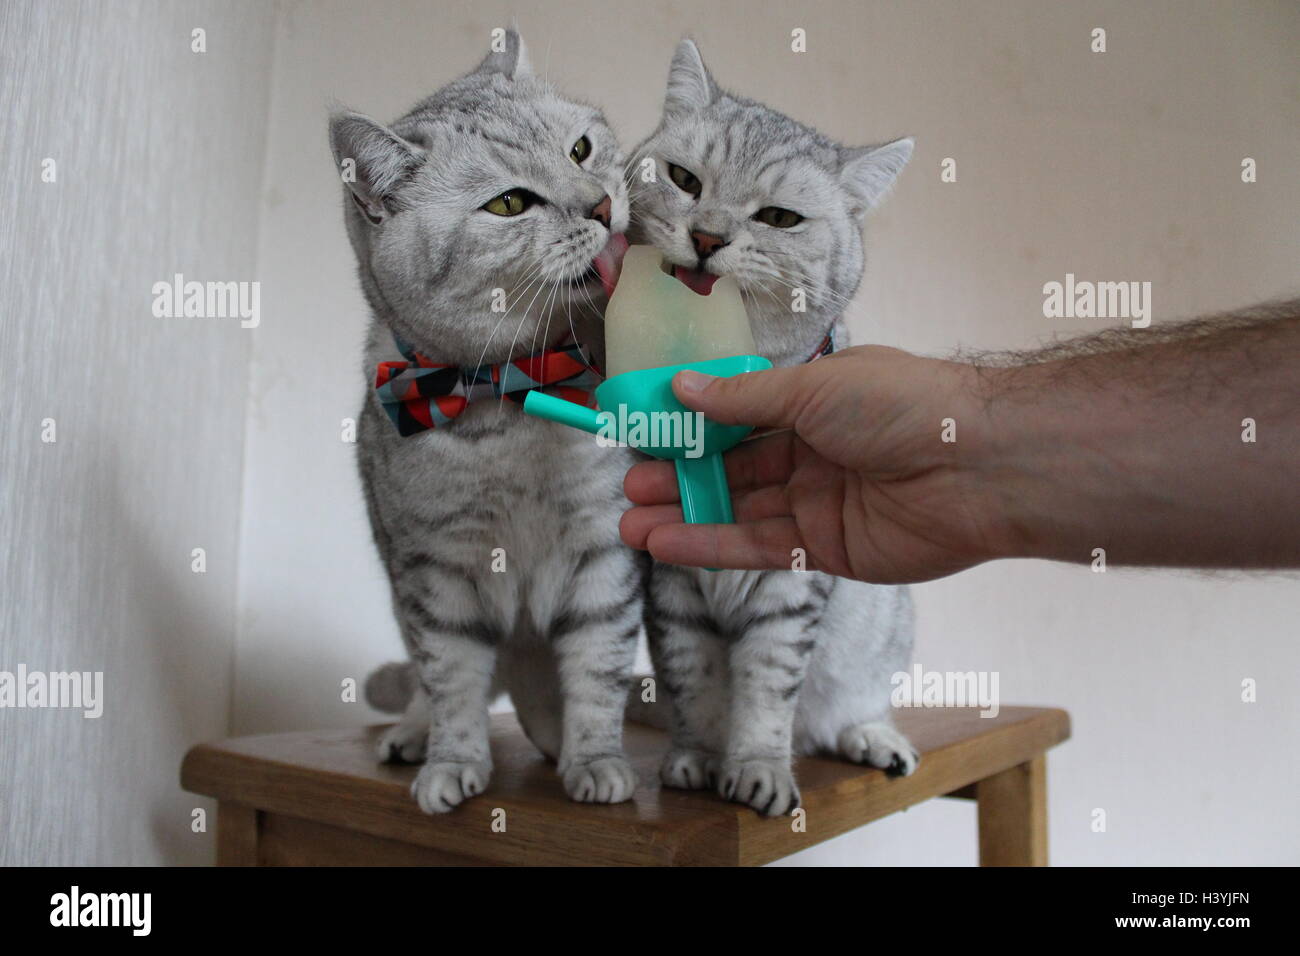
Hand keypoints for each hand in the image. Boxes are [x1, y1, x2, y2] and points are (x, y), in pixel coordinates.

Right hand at [619, 346, 1014, 582]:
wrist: (977, 465)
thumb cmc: (901, 405)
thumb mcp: (813, 386)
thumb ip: (744, 397)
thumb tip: (683, 387)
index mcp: (815, 402)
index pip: (739, 413)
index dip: (692, 422)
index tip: (643, 428)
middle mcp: (813, 452)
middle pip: (732, 467)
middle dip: (680, 474)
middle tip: (629, 482)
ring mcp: (817, 503)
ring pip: (737, 511)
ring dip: (683, 514)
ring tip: (628, 520)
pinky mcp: (825, 550)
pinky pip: (757, 548)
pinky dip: (709, 545)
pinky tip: (664, 543)